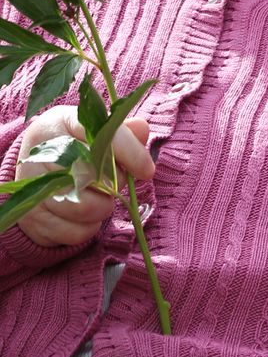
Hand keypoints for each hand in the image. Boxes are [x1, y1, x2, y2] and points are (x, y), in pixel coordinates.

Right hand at [13, 105, 153, 248]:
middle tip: (114, 183)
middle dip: (115, 184)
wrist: (34, 171)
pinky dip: (89, 227)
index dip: (129, 154)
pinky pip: (76, 232)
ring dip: (103, 207)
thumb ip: (122, 131)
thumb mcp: (96, 131)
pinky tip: (85, 215)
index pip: (101, 136)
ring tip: (99, 197)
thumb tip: (141, 128)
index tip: (147, 170)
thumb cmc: (75, 147)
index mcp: (59, 124)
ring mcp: (32, 190)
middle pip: (93, 177)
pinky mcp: (32, 220)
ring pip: (86, 208)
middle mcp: (39, 155)